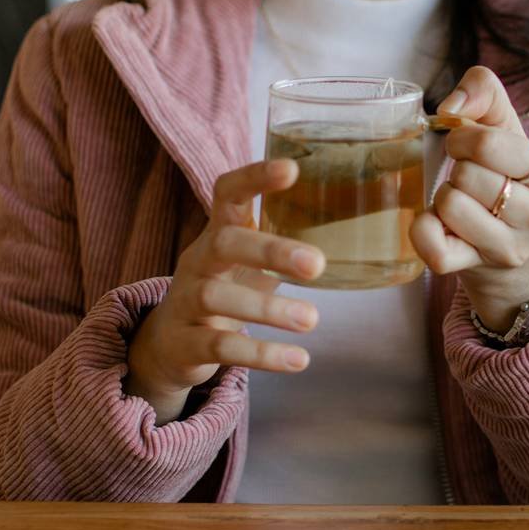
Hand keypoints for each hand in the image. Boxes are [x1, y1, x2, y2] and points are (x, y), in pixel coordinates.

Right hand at [125, 160, 324, 423]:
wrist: (170, 346)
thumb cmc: (226, 290)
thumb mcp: (249, 263)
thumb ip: (288, 247)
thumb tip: (357, 232)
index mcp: (218, 233)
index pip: (228, 193)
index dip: (254, 177)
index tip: (292, 170)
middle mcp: (198, 262)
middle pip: (224, 243)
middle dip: (269, 250)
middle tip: (317, 265)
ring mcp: (185, 302)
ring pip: (216, 297)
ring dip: (268, 309)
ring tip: (312, 319)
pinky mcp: (184, 344)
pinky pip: (220, 347)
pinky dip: (261, 354)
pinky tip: (298, 360)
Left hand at [410, 67, 528, 332]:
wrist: (514, 249)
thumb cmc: (504, 175)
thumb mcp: (504, 127)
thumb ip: (484, 91)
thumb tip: (449, 107)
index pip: (489, 145)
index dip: (463, 138)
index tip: (464, 145)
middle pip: (466, 175)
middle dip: (455, 169)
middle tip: (466, 179)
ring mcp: (511, 248)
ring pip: (450, 205)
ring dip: (443, 196)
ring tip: (460, 200)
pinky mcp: (479, 269)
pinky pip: (435, 247)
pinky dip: (423, 229)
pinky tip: (436, 223)